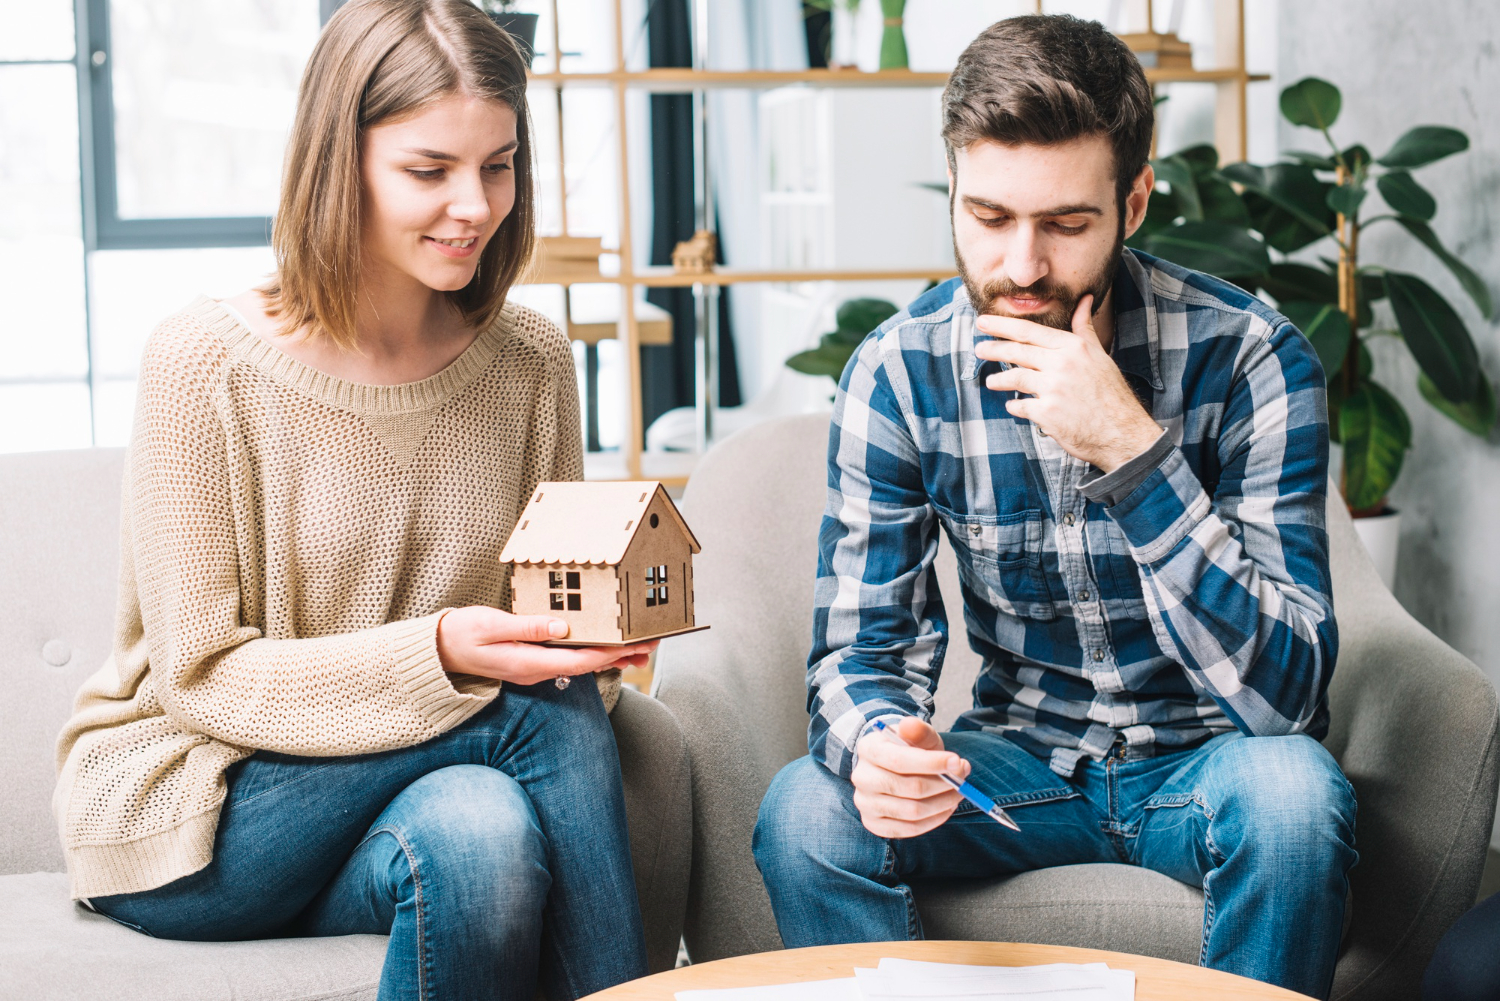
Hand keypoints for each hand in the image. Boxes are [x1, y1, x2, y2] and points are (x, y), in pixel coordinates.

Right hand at [435, 606, 657, 686]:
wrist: (439, 651)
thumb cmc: (463, 633)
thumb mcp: (493, 624)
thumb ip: (528, 627)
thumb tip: (563, 628)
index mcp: (529, 663)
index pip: (580, 660)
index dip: (609, 652)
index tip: (633, 644)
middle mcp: (537, 670)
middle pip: (588, 665)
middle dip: (620, 655)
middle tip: (651, 643)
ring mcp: (535, 668)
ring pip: (582, 664)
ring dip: (611, 656)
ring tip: (640, 649)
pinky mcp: (533, 661)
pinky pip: (570, 660)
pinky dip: (592, 652)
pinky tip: (606, 647)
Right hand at [850, 717, 969, 838]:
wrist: (892, 767)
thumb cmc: (908, 750)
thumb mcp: (916, 735)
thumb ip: (918, 730)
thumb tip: (910, 725)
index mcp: (868, 749)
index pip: (900, 761)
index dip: (932, 763)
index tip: (958, 762)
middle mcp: (862, 778)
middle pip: (910, 788)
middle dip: (944, 785)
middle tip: (963, 780)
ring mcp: (865, 803)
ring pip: (913, 811)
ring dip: (943, 803)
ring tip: (957, 793)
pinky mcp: (873, 824)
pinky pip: (909, 829)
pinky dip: (934, 820)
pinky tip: (945, 808)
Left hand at [974, 296, 1162, 472]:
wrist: (1122, 432)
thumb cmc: (1111, 393)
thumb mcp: (1100, 355)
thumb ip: (1084, 328)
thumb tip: (1085, 300)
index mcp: (1073, 348)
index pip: (1030, 332)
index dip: (1002, 326)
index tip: (983, 322)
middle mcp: (1061, 365)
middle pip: (1017, 352)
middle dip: (993, 349)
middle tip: (978, 349)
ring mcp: (1053, 389)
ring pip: (1015, 378)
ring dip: (1000, 380)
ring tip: (991, 382)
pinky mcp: (1047, 414)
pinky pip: (1020, 406)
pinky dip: (1014, 406)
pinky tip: (1013, 405)